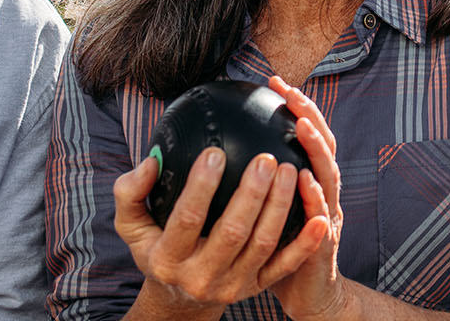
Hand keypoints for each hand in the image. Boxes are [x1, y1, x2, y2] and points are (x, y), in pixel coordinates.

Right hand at [114, 121, 319, 315]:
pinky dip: (304, 244)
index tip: (216, 152)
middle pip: (232, 233)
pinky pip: (284, 266)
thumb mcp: (131, 225)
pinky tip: (319, 217)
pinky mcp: (257, 288)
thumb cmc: (156, 246)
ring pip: (263, 245)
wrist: (179, 298)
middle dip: (251, 195)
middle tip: (266, 158)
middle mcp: (202, 276)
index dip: (201, 186)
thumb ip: (130, 192)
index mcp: (168, 258)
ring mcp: (233, 285)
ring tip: (290, 170)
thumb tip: (150, 162)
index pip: (186, 219)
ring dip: (279, 208)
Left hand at [263, 76, 348, 320]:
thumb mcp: (262, 212)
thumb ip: (242, 183)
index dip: (298, 108)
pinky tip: (305, 186)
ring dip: (317, 152)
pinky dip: (316, 201)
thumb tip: (204, 154)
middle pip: (323, 148)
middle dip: (311, 117)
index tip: (275, 81)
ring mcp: (327, 219)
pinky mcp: (324, 249)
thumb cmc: (272, 252)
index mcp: (308, 184)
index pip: (307, 137)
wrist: (304, 297)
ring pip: (328, 178)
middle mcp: (322, 195)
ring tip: (302, 127)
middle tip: (291, 93)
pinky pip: (320, 223)